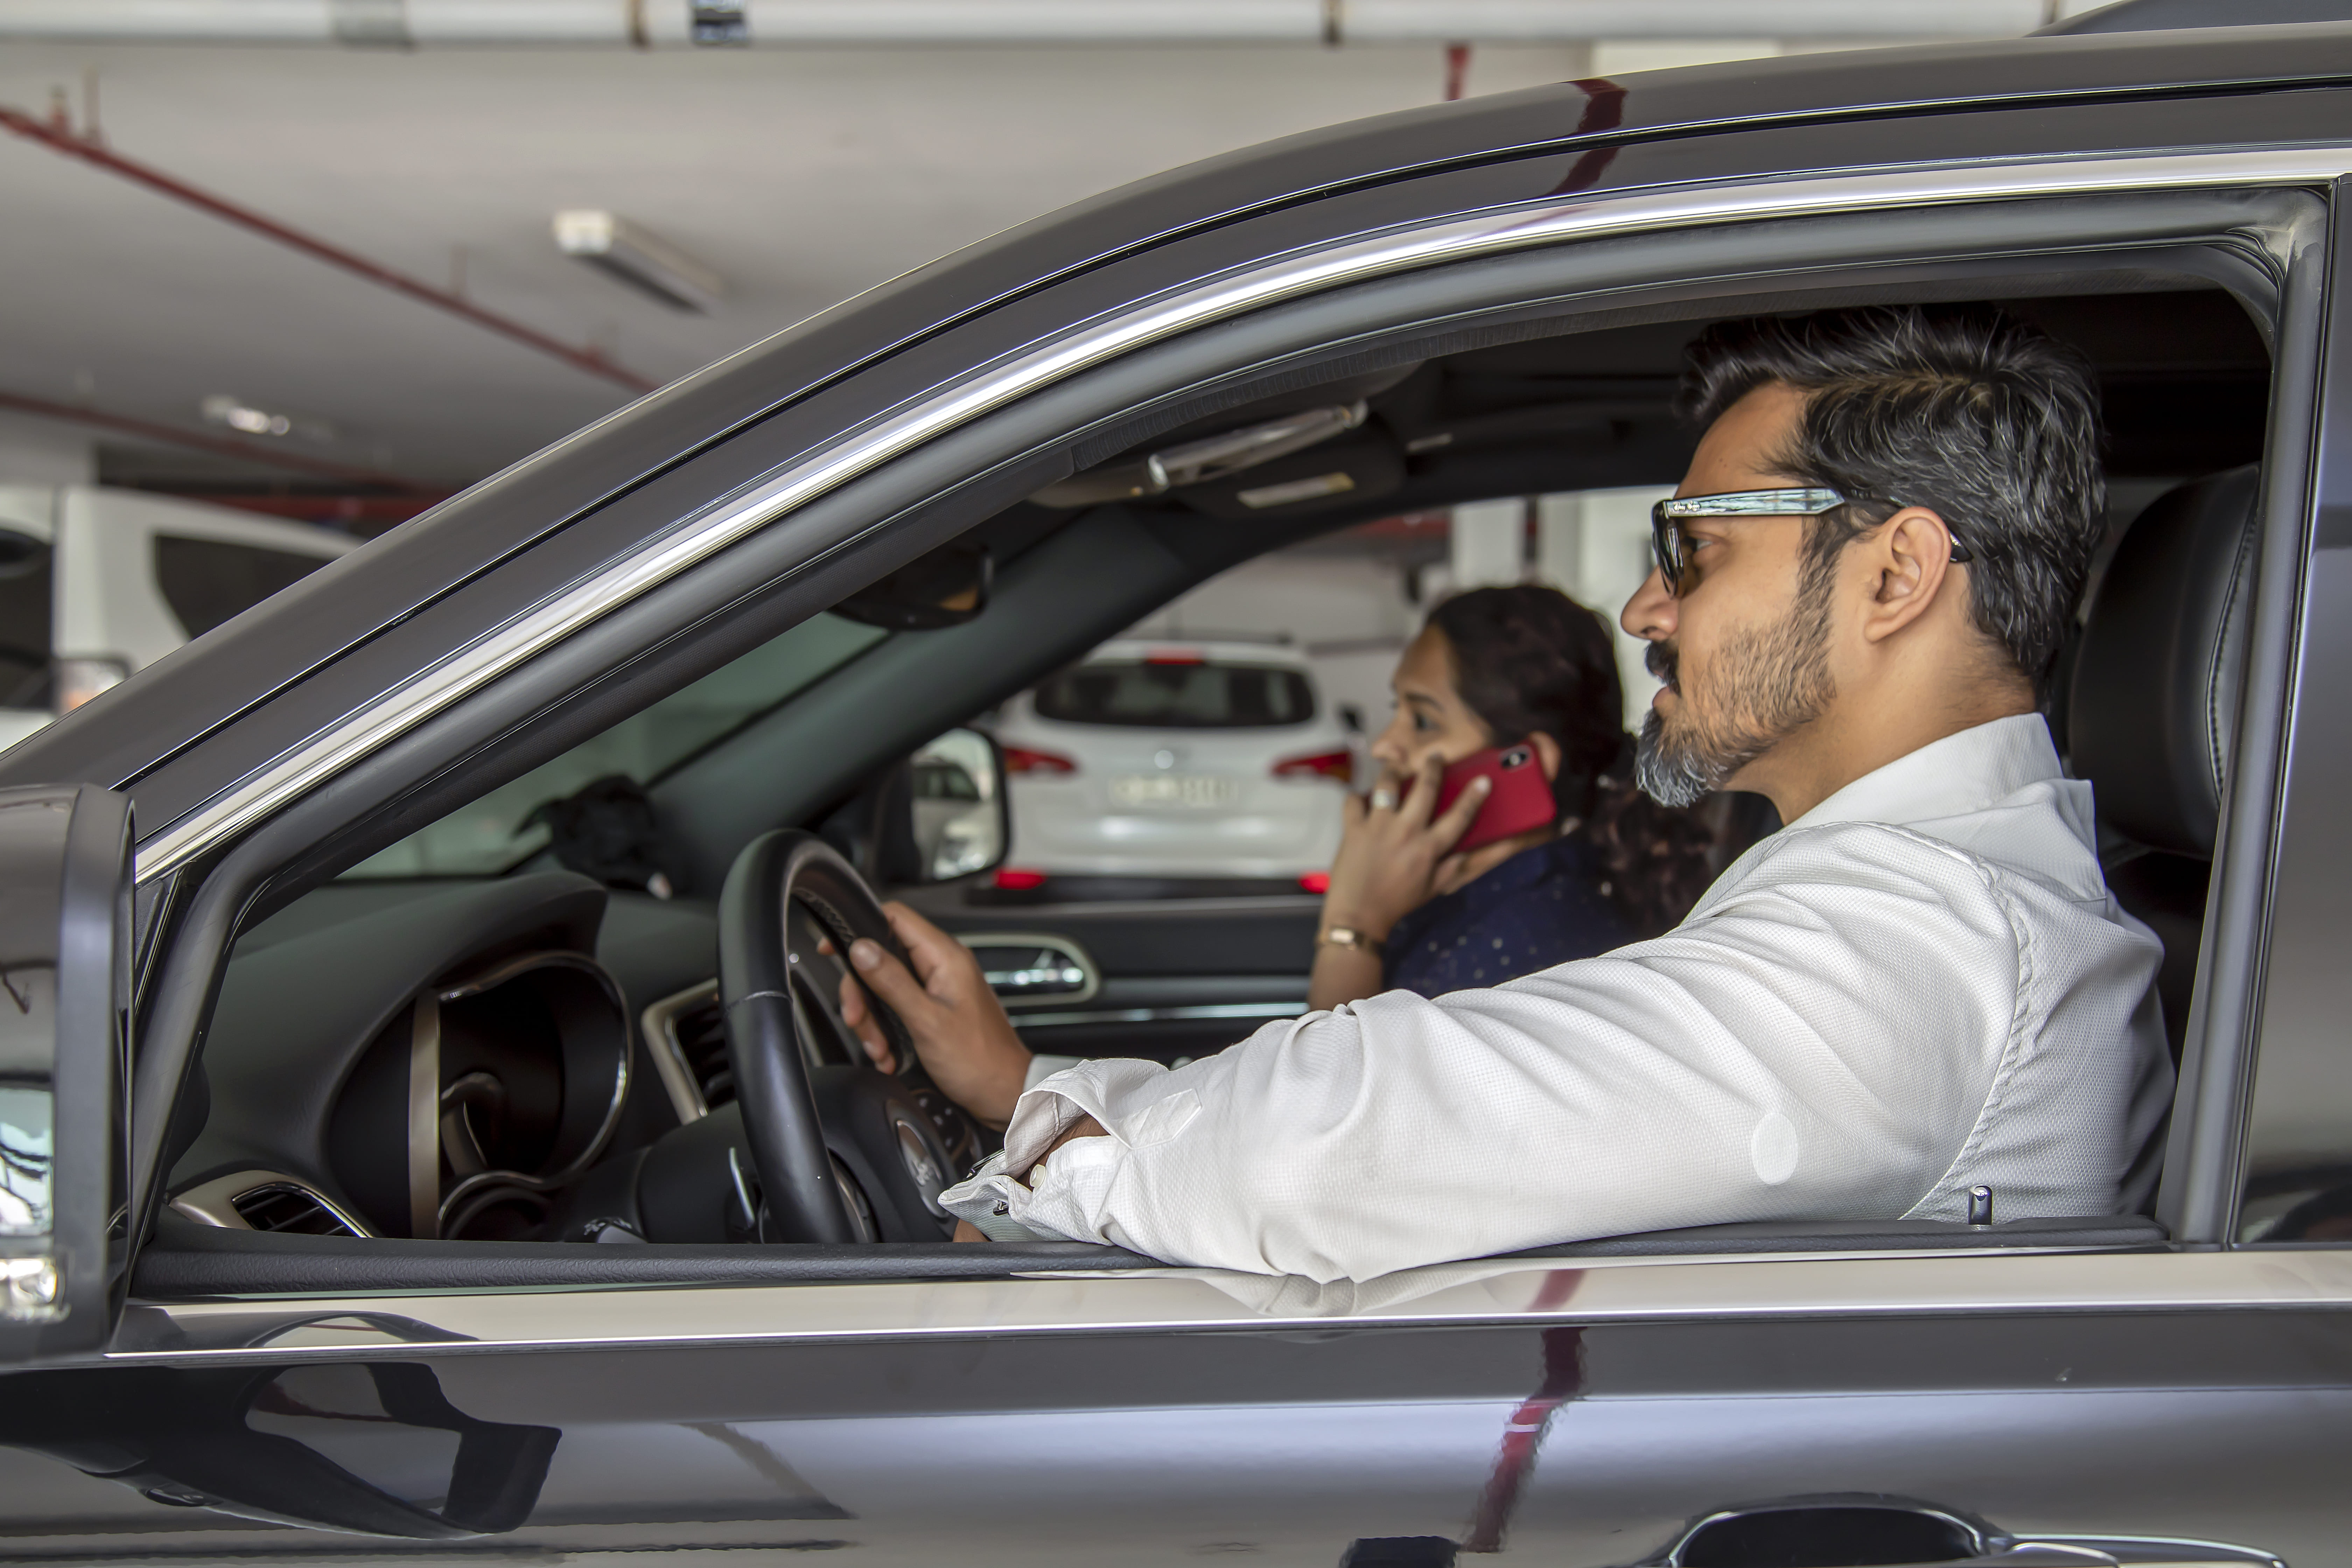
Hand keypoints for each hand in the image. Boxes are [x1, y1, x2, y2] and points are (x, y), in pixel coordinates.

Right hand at [833, 902, 1033, 1127]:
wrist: (1004, 1093)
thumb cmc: (979, 1060)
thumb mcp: (926, 1020)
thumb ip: (892, 981)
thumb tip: (861, 949)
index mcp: (945, 957)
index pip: (895, 918)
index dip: (860, 929)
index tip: (834, 949)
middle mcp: (941, 967)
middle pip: (882, 959)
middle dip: (863, 993)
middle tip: (858, 1020)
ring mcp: (937, 989)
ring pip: (885, 989)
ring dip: (874, 1021)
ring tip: (880, 1048)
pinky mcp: (934, 1010)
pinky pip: (897, 1011)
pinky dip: (888, 1033)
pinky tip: (890, 1054)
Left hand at [1319, 754, 1490, 941]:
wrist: (1359, 915)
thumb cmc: (1397, 902)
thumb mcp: (1431, 888)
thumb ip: (1450, 868)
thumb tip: (1467, 852)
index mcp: (1428, 848)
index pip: (1458, 817)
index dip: (1473, 797)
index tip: (1483, 780)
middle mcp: (1406, 831)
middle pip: (1425, 788)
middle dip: (1433, 767)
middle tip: (1436, 756)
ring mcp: (1378, 826)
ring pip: (1388, 785)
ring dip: (1393, 772)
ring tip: (1395, 769)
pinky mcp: (1353, 828)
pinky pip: (1353, 800)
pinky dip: (1356, 796)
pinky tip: (1361, 799)